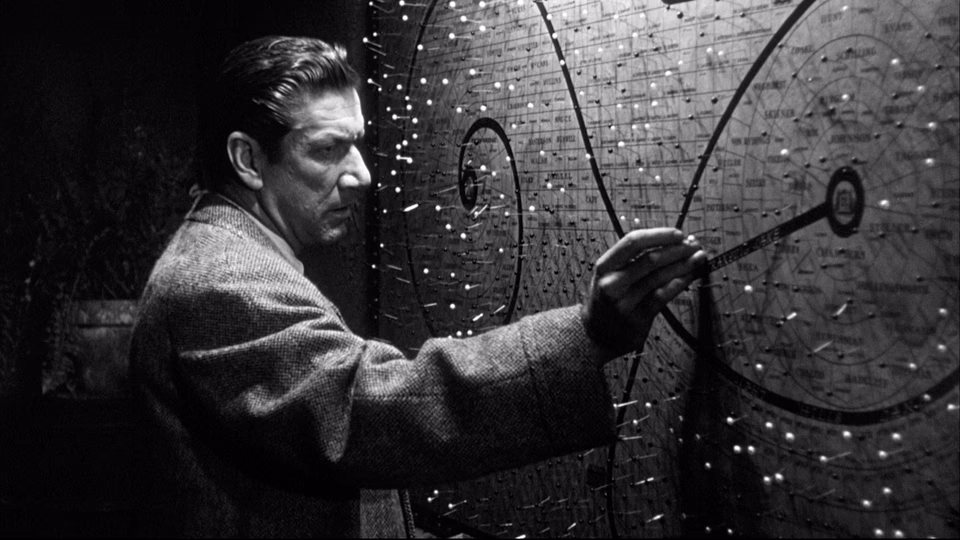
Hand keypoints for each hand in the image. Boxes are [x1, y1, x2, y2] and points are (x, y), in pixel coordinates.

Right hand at [581, 228, 705, 355]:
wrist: (598, 335)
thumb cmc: (609, 299)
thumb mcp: (611, 275)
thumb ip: (634, 260)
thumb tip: (673, 242)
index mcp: (604, 266)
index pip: (633, 242)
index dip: (659, 235)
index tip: (679, 234)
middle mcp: (612, 283)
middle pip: (650, 259)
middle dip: (677, 250)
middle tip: (694, 245)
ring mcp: (624, 302)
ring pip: (659, 277)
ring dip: (683, 265)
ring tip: (698, 258)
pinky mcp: (637, 318)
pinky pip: (663, 296)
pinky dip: (679, 283)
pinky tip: (689, 276)